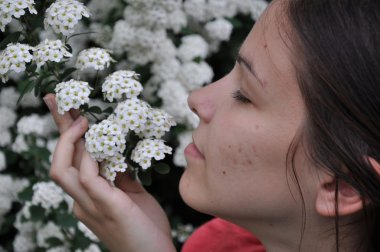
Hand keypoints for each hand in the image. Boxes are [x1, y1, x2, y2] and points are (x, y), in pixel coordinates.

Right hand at [43, 94, 175, 251]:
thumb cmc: (145, 227)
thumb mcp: (132, 195)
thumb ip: (120, 176)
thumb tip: (118, 152)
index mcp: (88, 197)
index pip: (71, 161)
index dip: (66, 134)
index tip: (65, 108)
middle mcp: (82, 201)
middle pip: (59, 161)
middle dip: (59, 128)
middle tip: (60, 99)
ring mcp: (90, 206)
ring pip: (63, 169)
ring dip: (72, 140)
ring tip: (85, 120)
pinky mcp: (106, 207)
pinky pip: (88, 178)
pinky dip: (91, 158)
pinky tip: (103, 144)